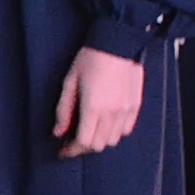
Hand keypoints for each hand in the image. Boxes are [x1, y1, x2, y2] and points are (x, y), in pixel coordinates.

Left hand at [52, 44, 144, 158]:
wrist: (117, 43)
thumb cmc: (90, 59)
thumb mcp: (69, 83)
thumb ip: (63, 110)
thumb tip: (58, 132)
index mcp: (93, 109)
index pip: (83, 142)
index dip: (71, 151)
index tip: (63, 151)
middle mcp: (112, 114)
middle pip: (99, 145)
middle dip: (83, 147)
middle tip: (72, 142)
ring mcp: (126, 110)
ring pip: (113, 140)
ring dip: (99, 141)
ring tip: (88, 133)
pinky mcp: (135, 105)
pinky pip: (126, 129)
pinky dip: (114, 132)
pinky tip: (105, 125)